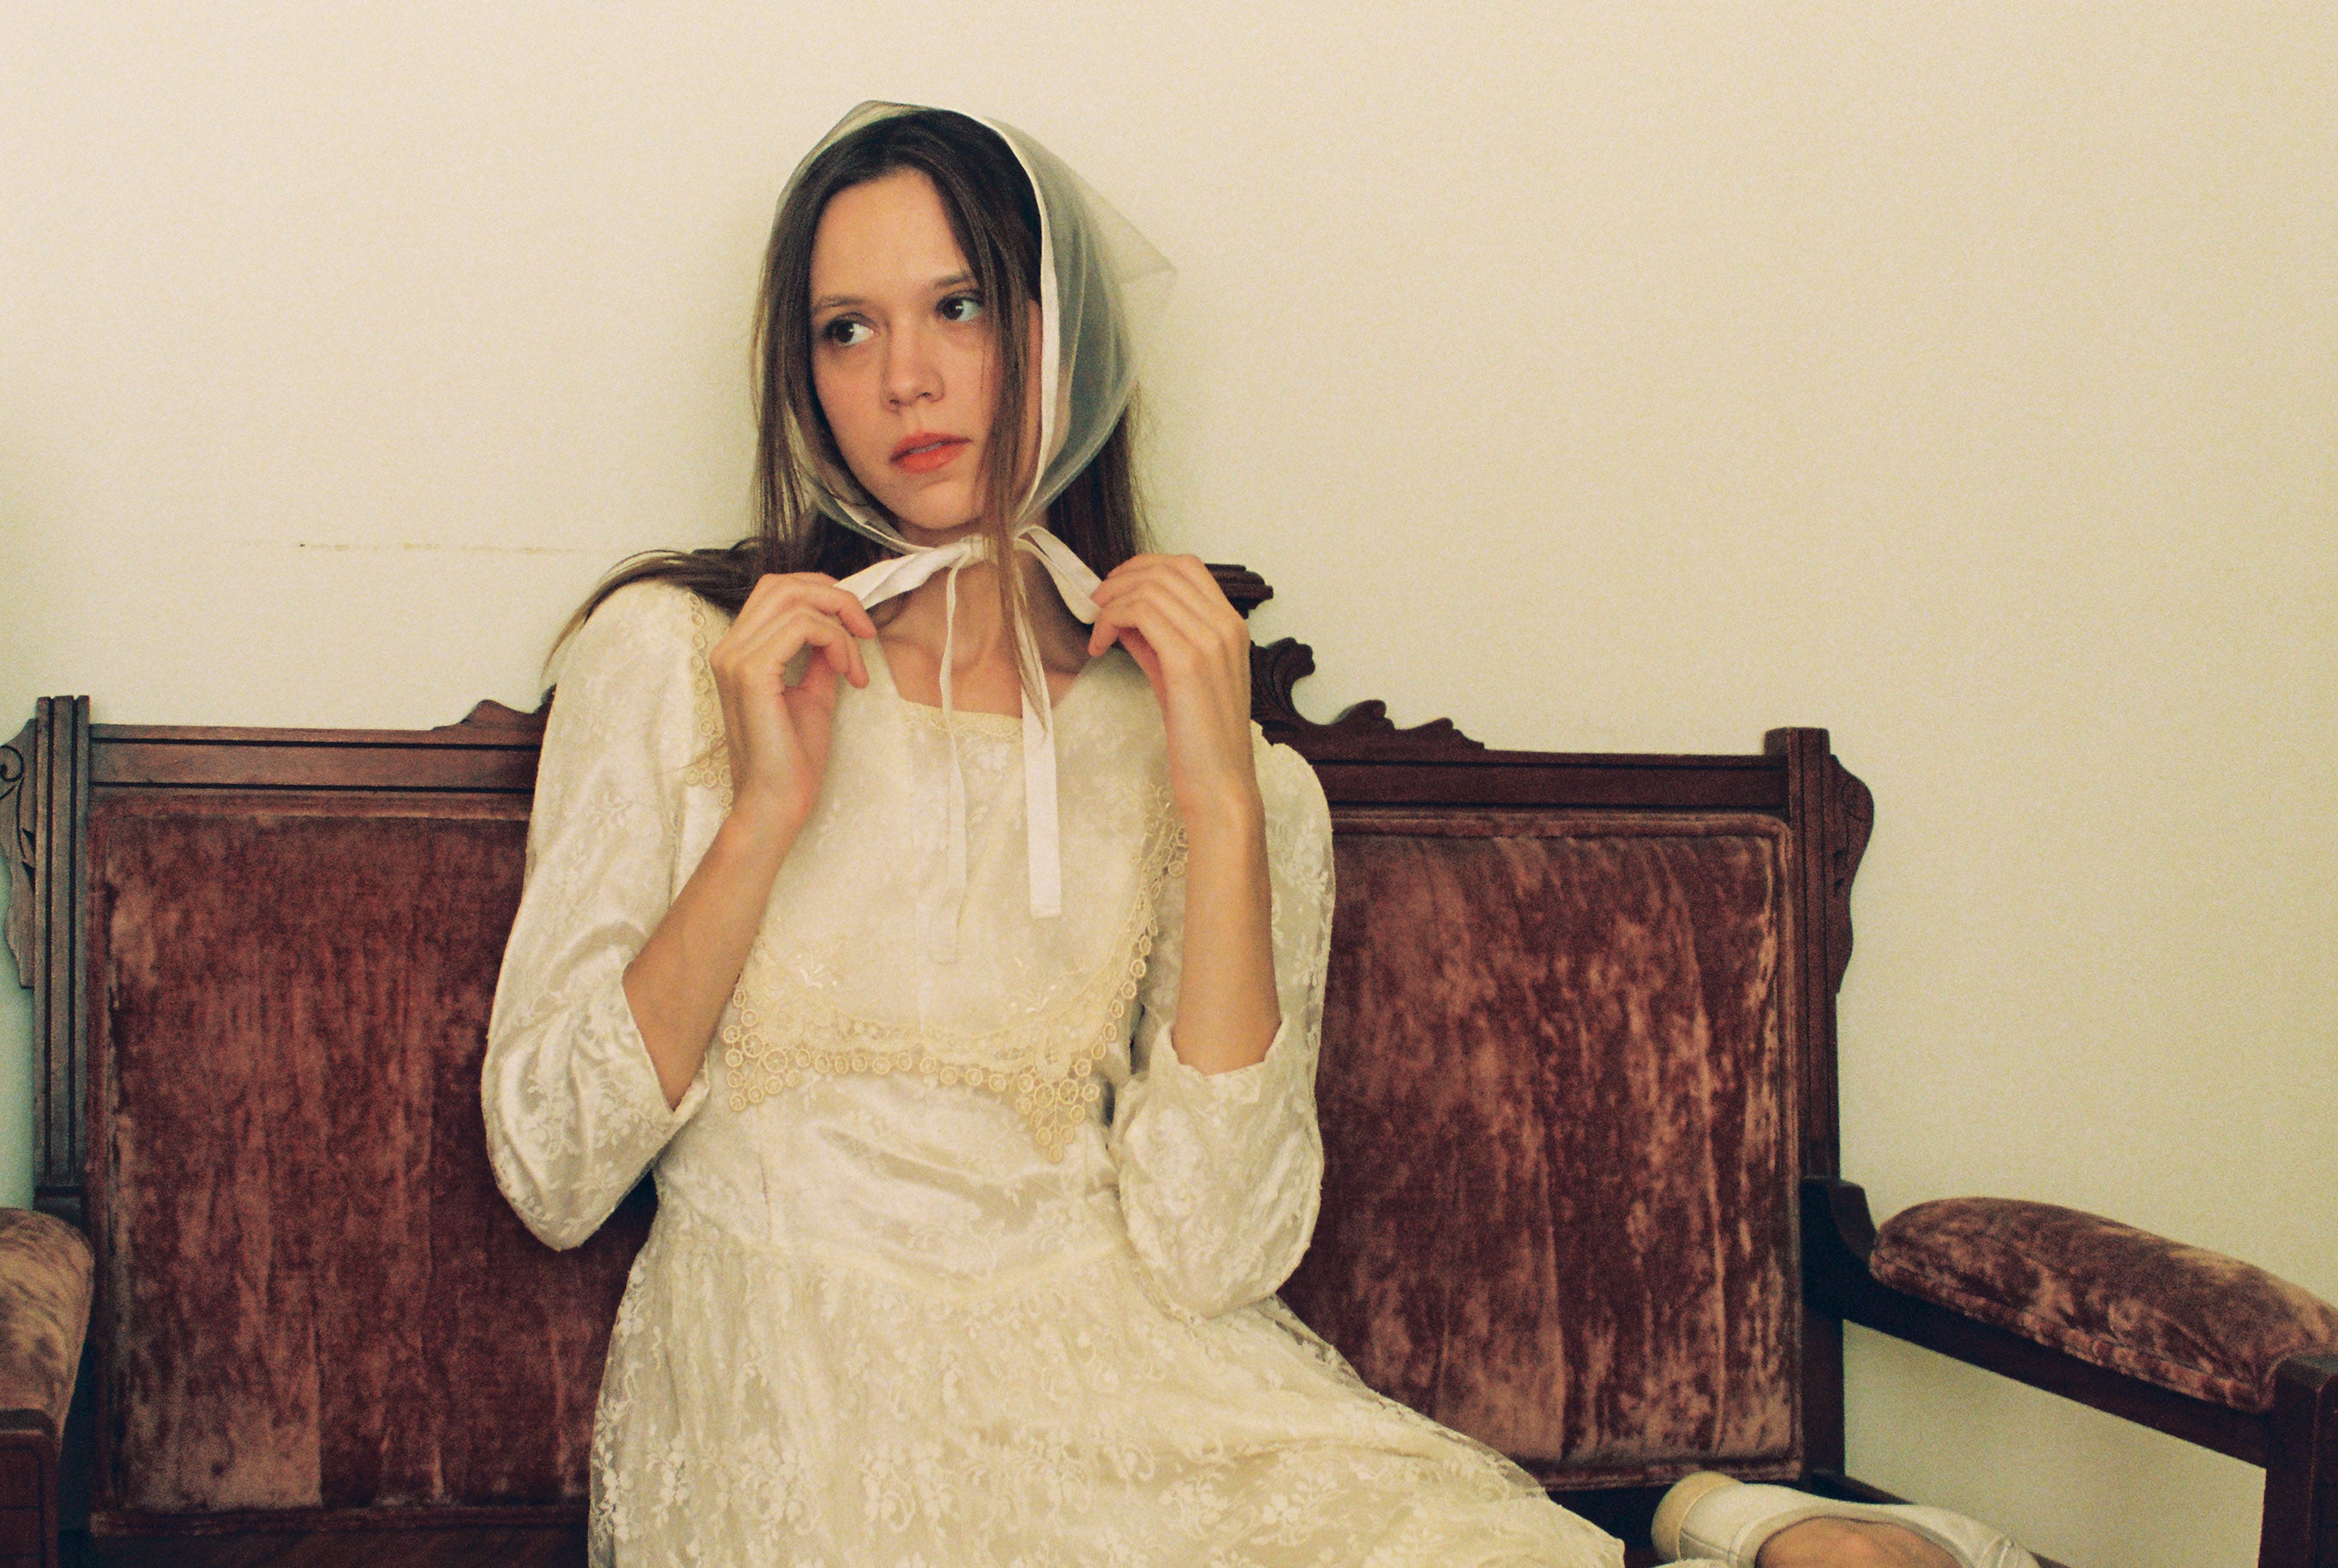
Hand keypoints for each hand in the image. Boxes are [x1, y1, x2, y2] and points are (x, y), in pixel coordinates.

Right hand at [708, 574, 875, 829]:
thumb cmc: (792, 758)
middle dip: (836, 599)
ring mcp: (736, 658)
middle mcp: (730, 648)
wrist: (777, 803)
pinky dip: (836, 642)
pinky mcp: (752, 673)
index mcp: (739, 651)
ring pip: (797, 601)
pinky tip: (848, 673)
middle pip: (784, 585)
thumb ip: (819, 657)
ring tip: (855, 667)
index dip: (822, 594)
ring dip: (841, 627)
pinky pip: (802, 627)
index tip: (857, 625)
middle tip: (866, 631)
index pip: (776, 590)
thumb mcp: (813, 693)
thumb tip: (839, 629)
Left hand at [1088, 554, 1260, 829]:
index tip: (1115, 587)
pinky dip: (1111, 621)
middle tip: (1096, 602)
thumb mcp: (1178, 675)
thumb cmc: (1202, 737)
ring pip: (1150, 588)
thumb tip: (1122, 615)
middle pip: (1167, 569)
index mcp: (1232, 626)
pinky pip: (1140, 614)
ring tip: (1097, 628)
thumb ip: (1156, 640)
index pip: (1187, 566)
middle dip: (1122, 578)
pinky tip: (1101, 644)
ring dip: (1112, 601)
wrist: (1220, 783)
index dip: (1143, 566)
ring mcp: (1211, 641)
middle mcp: (1227, 626)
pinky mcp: (1189, 661)